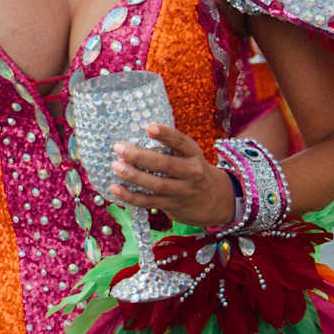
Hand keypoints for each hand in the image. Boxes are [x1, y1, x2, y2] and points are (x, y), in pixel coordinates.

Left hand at [109, 124, 235, 229]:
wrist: (217, 201)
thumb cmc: (194, 171)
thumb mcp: (190, 156)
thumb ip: (171, 148)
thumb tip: (136, 135)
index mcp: (194, 155)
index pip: (181, 142)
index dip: (166, 134)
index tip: (149, 127)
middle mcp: (191, 173)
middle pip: (166, 165)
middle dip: (140, 156)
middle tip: (119, 148)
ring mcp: (182, 191)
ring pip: (156, 185)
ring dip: (133, 176)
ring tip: (115, 166)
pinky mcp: (172, 206)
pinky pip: (148, 202)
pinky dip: (130, 196)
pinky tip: (116, 188)